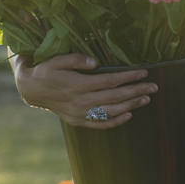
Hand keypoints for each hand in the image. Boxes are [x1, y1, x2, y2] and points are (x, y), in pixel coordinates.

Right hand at [11, 52, 157, 128]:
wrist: (31, 90)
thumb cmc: (46, 71)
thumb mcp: (57, 60)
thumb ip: (76, 60)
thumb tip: (95, 62)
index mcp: (79, 85)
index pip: (111, 81)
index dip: (129, 77)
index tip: (144, 72)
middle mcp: (81, 101)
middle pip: (116, 97)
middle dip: (137, 91)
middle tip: (154, 87)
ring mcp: (80, 114)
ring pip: (111, 111)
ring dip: (131, 105)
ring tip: (146, 99)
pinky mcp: (78, 121)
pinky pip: (100, 124)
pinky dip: (116, 121)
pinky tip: (128, 115)